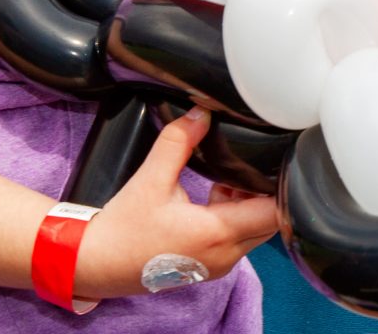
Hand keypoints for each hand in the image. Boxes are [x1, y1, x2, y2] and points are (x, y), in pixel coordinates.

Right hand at [73, 107, 277, 299]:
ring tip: (225, 180)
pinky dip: (235, 219)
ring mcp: (218, 265)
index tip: (272, 161)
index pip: (274, 212)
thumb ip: (179, 140)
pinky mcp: (209, 267)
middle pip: (269, 222)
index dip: (278, 185)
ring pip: (256, 233)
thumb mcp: (151, 178)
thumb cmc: (124, 228)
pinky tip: (212, 198)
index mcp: (216, 233)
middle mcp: (225, 255)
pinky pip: (238, 241)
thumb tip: (202, 112)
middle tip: (244, 165)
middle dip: (263, 192)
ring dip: (248, 206)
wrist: (99, 263)